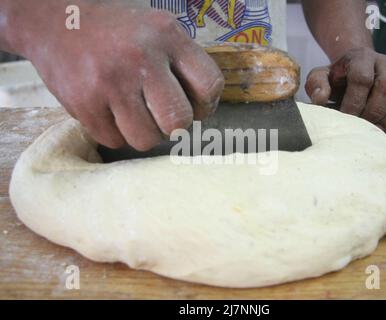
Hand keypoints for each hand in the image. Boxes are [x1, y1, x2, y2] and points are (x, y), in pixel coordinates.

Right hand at [14, 0, 223, 149]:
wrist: (55, 19)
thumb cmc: (117, 30)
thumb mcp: (158, 29)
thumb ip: (183, 64)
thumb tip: (202, 110)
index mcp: (167, 36)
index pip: (210, 86)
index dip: (206, 105)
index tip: (194, 106)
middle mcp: (140, 58)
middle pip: (178, 122)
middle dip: (175, 126)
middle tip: (163, 116)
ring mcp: (109, 82)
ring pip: (146, 140)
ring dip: (146, 134)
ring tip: (136, 114)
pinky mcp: (83, 104)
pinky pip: (114, 141)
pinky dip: (117, 133)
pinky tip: (111, 112)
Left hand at [305, 47, 385, 135]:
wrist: (355, 70)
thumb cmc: (336, 78)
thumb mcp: (320, 77)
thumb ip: (316, 85)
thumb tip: (320, 99)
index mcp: (361, 57)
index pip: (362, 78)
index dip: (353, 102)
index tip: (345, 118)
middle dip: (374, 112)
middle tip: (362, 127)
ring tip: (378, 130)